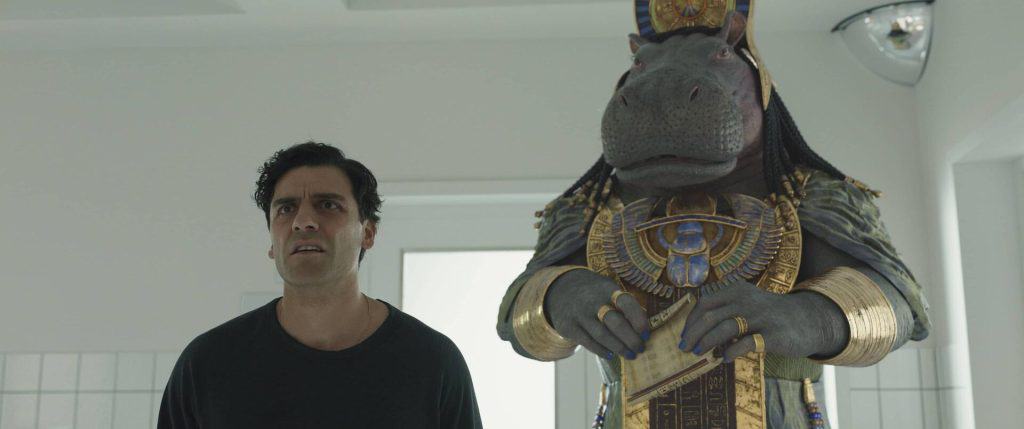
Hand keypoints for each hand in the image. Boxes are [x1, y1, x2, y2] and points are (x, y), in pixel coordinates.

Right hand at [544, 269, 649, 359]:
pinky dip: (601, 350)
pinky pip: (588, 343)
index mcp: (607, 289)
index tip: (646, 333)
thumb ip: (623, 305)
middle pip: (616, 323)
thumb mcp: (607, 289)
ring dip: (619, 348)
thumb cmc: (594, 293)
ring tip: (630, 355)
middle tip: (640, 348)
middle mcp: (592, 301)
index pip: (626, 303)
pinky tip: (611, 355)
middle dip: (631, 339)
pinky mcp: (569, 327)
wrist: (559, 289)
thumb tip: (643, 327)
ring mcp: (579, 314)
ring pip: (602, 335)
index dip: (638, 319)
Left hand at [677, 280, 846, 361]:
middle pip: (710, 316)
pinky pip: (745, 344)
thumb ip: (724, 310)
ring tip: (700, 353)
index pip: (704, 303)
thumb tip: (695, 330)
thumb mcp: (747, 303)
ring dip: (707, 342)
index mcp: (737, 290)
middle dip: (693, 334)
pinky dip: (730, 352)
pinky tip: (724, 358)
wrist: (808, 320)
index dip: (690, 321)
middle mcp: (746, 300)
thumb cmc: (769, 314)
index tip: (684, 335)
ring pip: (724, 328)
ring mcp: (760, 317)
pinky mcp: (772, 335)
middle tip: (685, 348)